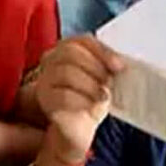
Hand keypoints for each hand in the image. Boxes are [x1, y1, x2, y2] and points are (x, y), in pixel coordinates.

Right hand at [36, 36, 124, 160]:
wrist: (77, 125)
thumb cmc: (90, 97)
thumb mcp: (102, 79)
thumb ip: (108, 67)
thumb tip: (121, 64)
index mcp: (68, 48)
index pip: (83, 40)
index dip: (102, 51)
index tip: (118, 65)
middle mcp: (52, 58)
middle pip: (71, 52)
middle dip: (95, 67)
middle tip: (109, 83)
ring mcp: (46, 77)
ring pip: (67, 72)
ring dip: (90, 85)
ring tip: (103, 96)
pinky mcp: (44, 97)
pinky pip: (63, 95)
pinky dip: (81, 100)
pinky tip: (91, 106)